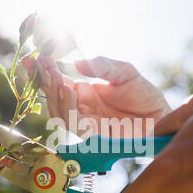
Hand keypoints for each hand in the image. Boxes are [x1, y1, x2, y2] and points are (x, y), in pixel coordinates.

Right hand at [21, 56, 170, 137]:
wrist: (160, 116)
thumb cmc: (143, 95)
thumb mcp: (124, 73)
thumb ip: (103, 66)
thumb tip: (77, 64)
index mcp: (84, 93)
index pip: (57, 83)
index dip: (43, 72)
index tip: (32, 58)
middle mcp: (81, 108)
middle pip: (54, 98)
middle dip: (45, 82)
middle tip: (41, 64)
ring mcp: (86, 122)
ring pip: (59, 113)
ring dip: (55, 95)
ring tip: (56, 77)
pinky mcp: (94, 135)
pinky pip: (75, 124)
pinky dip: (69, 108)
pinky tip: (70, 90)